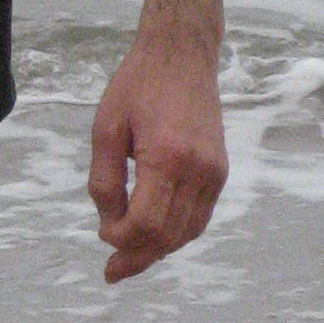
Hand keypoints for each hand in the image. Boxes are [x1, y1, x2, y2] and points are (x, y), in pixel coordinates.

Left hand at [88, 31, 227, 282]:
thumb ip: (105, 180)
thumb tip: (110, 224)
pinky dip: (177, 232)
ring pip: (187, 232)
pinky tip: (156, 234)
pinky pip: (200, 216)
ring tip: (131, 257)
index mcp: (167, 158)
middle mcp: (198, 172)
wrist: (181, 54)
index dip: (121, 240)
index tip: (102, 236)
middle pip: (168, 236)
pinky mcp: (221, 170)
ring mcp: (215, 173)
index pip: (146, 224)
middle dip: (138, 256)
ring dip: (158, 249)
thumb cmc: (137, 84)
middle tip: (113, 268)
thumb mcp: (106, 127)